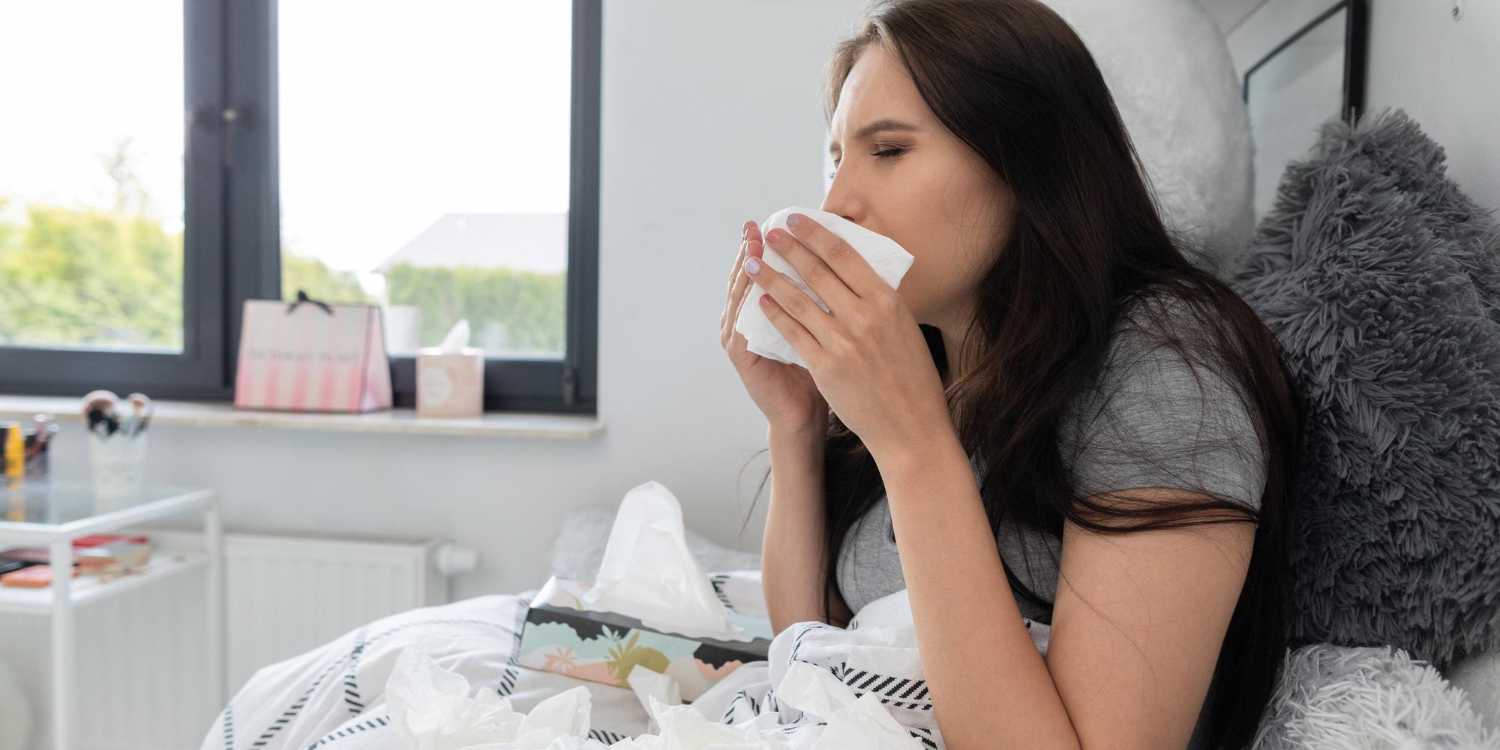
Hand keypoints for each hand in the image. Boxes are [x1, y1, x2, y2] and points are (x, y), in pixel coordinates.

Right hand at [721, 218, 828, 433]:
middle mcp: (750, 321)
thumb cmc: (822, 372)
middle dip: (752, 249)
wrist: (808, 416)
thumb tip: (852, 265)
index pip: (768, 270)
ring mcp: (741, 339)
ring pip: (739, 297)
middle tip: (756, 226)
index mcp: (771, 310)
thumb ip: (825, 300)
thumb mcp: (825, 329)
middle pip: (746, 277)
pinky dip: (746, 306)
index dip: (772, 246)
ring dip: (744, 272)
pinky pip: (741, 325)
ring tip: (753, 249)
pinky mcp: (742, 358)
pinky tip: (754, 289)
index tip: (781, 220)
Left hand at [744, 213, 952, 459]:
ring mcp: (844, 342)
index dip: (816, 234)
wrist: (911, 426)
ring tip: (753, 263)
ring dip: (771, 278)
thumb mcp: (904, 327)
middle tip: (768, 232)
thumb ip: (880, 300)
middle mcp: (866, 317)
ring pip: (798, 301)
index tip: (795, 219)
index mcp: (888, 301)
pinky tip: (761, 302)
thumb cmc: (911, 377)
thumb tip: (857, 271)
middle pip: (818, 272)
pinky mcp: (826, 368)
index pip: (845, 255)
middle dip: (788, 248)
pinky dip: (775, 315)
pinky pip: (793, 334)